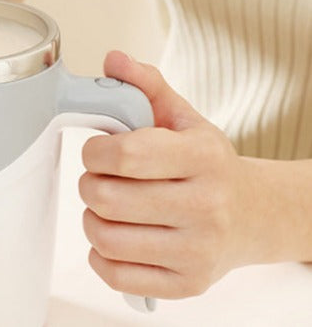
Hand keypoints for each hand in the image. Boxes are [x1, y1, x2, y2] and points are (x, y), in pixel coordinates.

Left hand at [78, 51, 257, 298]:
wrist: (253, 214)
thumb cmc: (207, 163)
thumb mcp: (183, 116)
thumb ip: (145, 84)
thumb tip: (113, 59)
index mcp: (202, 157)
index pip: (125, 155)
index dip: (94, 151)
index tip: (96, 150)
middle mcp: (206, 206)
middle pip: (107, 198)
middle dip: (90, 183)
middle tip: (100, 177)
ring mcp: (198, 251)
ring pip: (106, 238)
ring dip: (92, 218)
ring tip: (107, 205)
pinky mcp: (187, 284)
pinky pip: (116, 275)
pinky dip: (101, 255)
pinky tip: (115, 235)